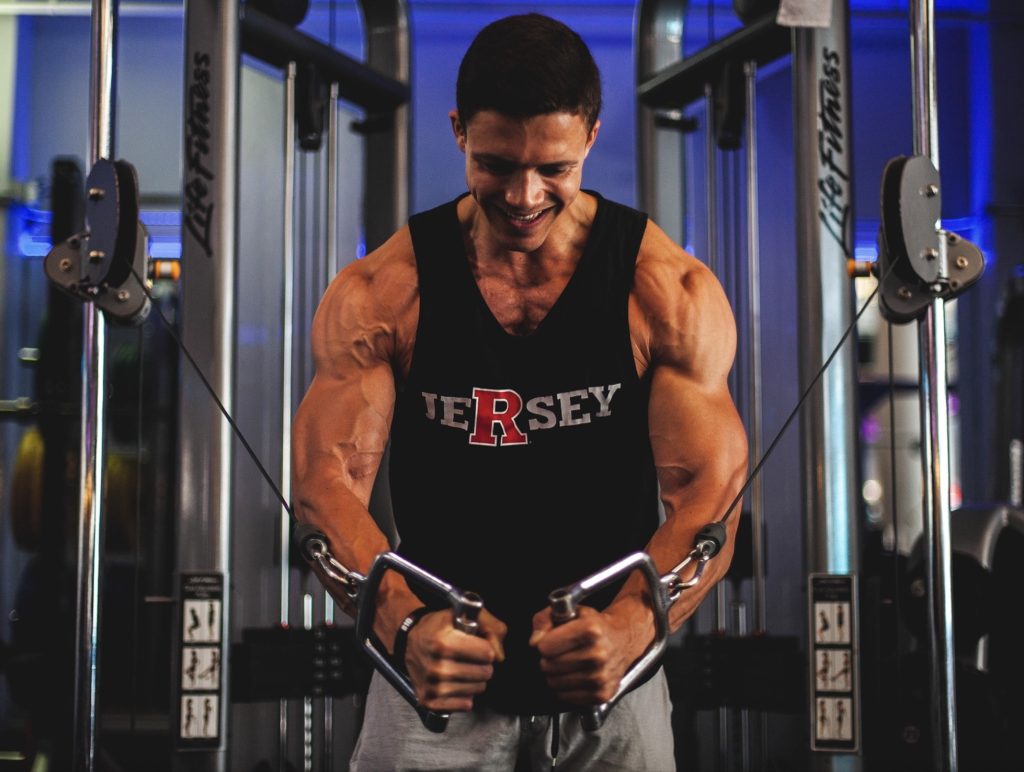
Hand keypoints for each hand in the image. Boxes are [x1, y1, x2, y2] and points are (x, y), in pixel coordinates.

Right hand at [404, 607, 506, 711]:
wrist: (409, 640)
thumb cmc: (438, 627)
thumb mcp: (465, 614)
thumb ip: (492, 628)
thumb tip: (500, 656)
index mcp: (444, 643)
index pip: (488, 654)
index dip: (486, 647)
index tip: (477, 643)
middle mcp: (437, 667)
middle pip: (485, 673)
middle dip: (482, 664)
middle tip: (469, 657)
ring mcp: (433, 686)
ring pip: (477, 689)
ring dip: (475, 679)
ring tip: (461, 668)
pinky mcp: (430, 701)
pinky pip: (465, 705)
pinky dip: (465, 695)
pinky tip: (456, 683)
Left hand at [529, 601, 653, 705]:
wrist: (624, 639)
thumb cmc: (595, 625)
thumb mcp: (570, 611)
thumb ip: (544, 620)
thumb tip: (534, 641)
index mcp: (590, 630)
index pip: (545, 647)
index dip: (544, 642)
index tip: (552, 639)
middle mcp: (597, 655)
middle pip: (548, 665)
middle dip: (549, 658)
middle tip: (561, 651)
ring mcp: (600, 677)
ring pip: (553, 682)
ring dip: (555, 674)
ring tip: (569, 662)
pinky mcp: (601, 694)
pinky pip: (565, 697)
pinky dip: (565, 688)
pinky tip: (575, 674)